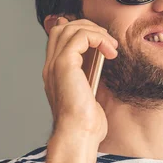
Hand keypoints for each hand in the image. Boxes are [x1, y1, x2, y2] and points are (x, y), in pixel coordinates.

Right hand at [43, 16, 117, 140]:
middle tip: (108, 42)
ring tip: (111, 46)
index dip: (81, 33)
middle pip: (63, 28)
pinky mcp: (65, 64)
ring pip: (71, 28)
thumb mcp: (88, 94)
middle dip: (89, 28)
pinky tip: (110, 52)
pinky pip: (81, 36)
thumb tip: (100, 62)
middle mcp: (51, 66)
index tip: (102, 45)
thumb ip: (88, 77)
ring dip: (96, 32)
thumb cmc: (85, 123)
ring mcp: (55, 64)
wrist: (78, 134)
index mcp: (54, 72)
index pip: (61, 38)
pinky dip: (98, 38)